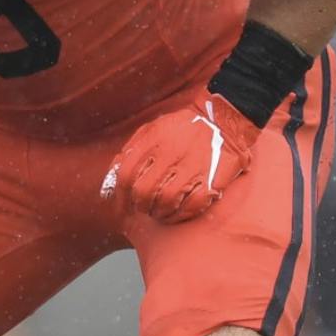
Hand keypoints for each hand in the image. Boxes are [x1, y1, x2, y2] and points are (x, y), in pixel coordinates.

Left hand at [102, 89, 261, 221]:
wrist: (224, 120)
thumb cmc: (183, 128)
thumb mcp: (153, 129)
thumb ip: (132, 149)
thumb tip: (112, 176)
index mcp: (153, 140)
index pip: (126, 174)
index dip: (120, 195)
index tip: (122, 206)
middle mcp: (170, 153)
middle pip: (143, 191)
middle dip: (139, 206)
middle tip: (143, 209)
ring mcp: (191, 167)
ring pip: (165, 201)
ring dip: (159, 213)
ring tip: (159, 214)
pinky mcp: (211, 179)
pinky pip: (191, 206)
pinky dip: (180, 215)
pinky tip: (176, 215)